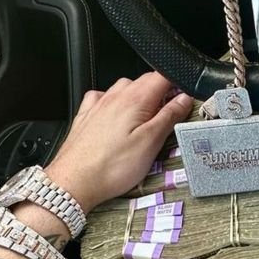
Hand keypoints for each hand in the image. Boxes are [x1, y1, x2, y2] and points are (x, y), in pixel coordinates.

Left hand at [45, 73, 193, 212]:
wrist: (73, 182)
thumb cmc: (110, 167)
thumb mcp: (151, 143)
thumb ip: (169, 117)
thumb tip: (183, 100)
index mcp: (135, 99)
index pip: (163, 76)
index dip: (178, 85)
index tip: (184, 100)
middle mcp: (114, 96)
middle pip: (145, 81)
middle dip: (160, 93)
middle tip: (170, 116)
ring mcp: (98, 105)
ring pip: (124, 89)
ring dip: (139, 98)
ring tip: (145, 121)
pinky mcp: (86, 116)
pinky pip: (104, 99)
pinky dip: (116, 103)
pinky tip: (118, 117)